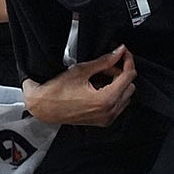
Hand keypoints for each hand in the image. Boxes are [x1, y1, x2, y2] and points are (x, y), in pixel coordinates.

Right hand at [22, 45, 136, 126]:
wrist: (43, 106)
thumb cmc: (57, 90)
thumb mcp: (81, 70)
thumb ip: (104, 61)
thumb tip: (118, 52)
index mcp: (106, 100)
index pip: (128, 77)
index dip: (127, 61)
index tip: (123, 53)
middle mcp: (109, 112)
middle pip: (129, 87)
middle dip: (120, 73)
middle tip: (105, 65)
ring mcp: (106, 118)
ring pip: (125, 97)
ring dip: (117, 84)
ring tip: (99, 76)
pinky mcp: (102, 121)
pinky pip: (117, 106)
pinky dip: (113, 94)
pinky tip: (98, 87)